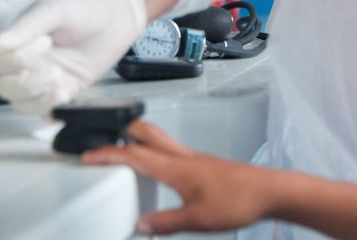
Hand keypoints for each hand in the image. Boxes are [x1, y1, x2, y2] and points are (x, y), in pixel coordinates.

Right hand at [0, 0, 146, 113]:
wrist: (119, 13)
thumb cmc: (83, 5)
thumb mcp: (54, 10)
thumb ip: (26, 27)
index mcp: (19, 40)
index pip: (0, 61)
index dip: (16, 59)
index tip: (45, 41)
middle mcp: (28, 62)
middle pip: (6, 85)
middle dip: (27, 82)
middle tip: (54, 69)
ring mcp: (46, 78)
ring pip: (23, 100)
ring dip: (37, 96)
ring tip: (60, 84)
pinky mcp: (66, 89)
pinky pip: (46, 108)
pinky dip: (49, 106)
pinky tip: (65, 94)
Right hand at [83, 121, 274, 235]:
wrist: (269, 191)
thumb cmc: (237, 201)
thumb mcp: (196, 221)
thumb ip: (164, 223)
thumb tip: (140, 225)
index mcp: (175, 168)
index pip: (133, 155)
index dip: (107, 154)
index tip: (87, 155)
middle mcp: (183, 157)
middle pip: (147, 133)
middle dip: (122, 132)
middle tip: (104, 140)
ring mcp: (195, 157)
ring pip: (161, 139)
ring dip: (140, 140)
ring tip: (125, 152)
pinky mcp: (204, 163)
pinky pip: (173, 150)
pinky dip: (157, 152)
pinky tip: (159, 169)